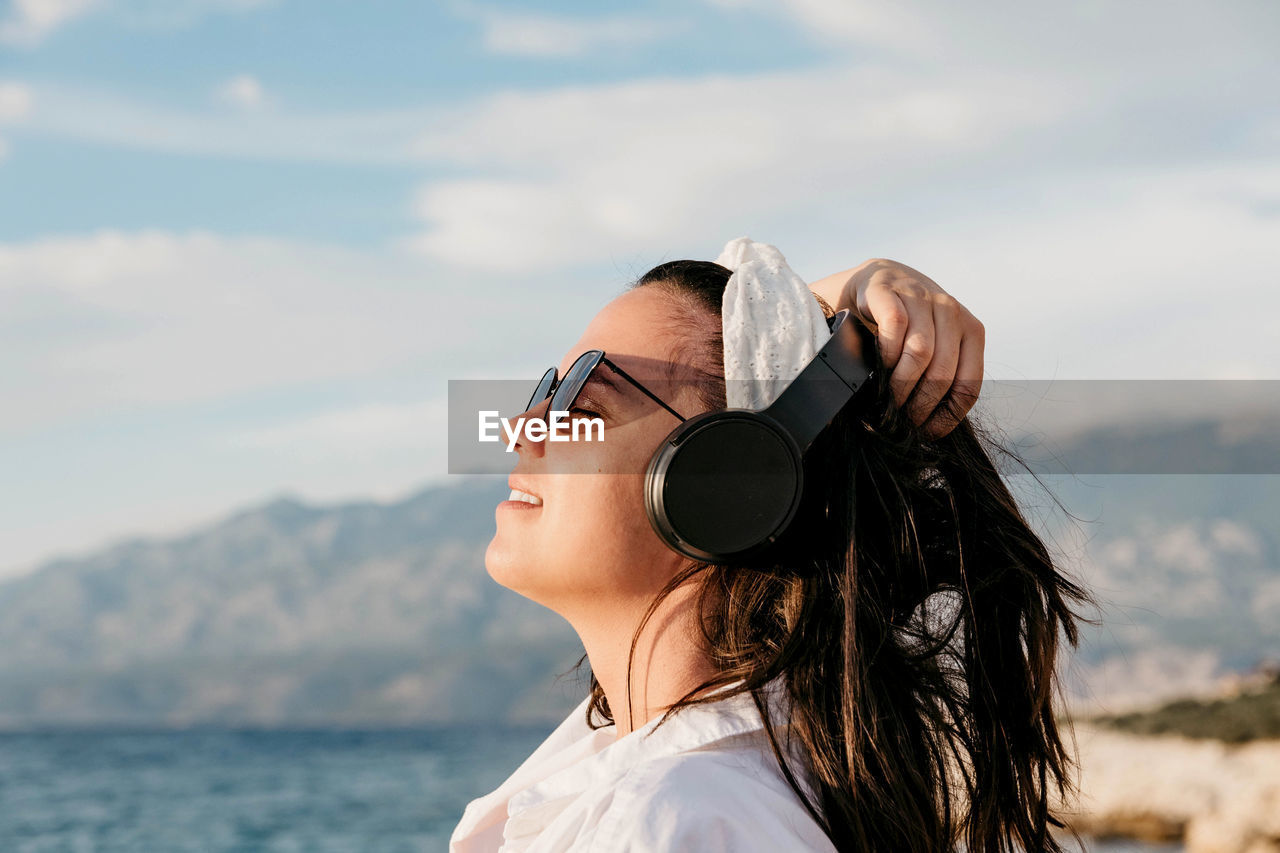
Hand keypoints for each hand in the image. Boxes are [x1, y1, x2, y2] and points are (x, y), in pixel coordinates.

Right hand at [810, 259, 984, 438]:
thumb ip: (941, 375)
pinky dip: (886, 354)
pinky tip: (879, 367)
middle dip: (920, 405)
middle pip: (943, 372)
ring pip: (920, 352)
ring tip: (889, 402)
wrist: (875, 282)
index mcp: (971, 330)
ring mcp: (921, 297)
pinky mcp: (890, 291)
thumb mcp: (932, 346)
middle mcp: (952, 311)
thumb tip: (932, 428)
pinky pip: (895, 327)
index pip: (969, 385)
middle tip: (902, 422)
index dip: (947, 416)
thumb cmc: (904, 325)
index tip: (925, 433)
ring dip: (902, 385)